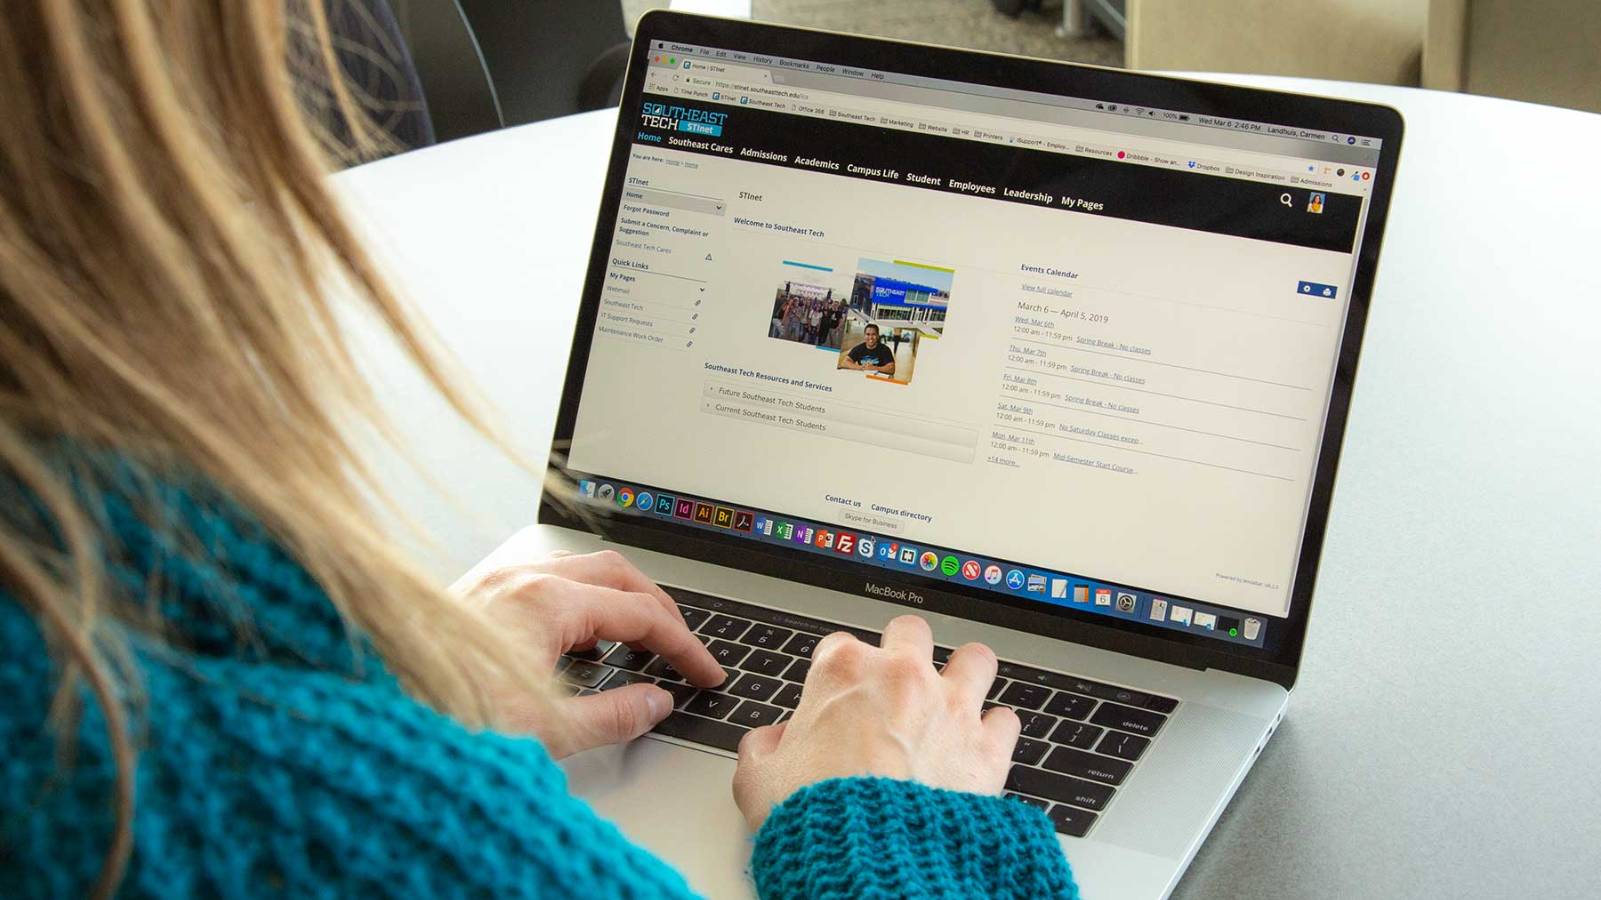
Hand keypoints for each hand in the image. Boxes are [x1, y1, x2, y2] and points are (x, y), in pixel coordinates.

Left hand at [451, 533, 723, 757]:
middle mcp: (522, 578)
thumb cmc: (442, 716)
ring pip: (582, 570)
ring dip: (620, 599)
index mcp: (547, 602)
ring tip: (639, 641)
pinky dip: (581, 601)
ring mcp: (496, 579)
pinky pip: (547, 579)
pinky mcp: (477, 592)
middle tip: (681, 648)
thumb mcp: (544, 731)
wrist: (372, 714)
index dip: (683, 644)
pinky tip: (578, 640)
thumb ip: (612, 716)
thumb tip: (655, 703)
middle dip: (659, 609)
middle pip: (618, 573)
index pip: (641, 613)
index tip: (704, 671)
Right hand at [731, 615, 1018, 830]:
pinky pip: (1006, 720)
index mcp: (843, 672)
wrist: (866, 859)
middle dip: (905, 652)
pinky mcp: (986, 749)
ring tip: (953, 699)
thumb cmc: (814, 816)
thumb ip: (764, 748)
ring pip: (975, 660)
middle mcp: (902, 677)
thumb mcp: (757, 780)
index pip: (840, 646)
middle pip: (911, 632)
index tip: (839, 699)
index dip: (838, 674)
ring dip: (965, 676)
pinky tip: (979, 748)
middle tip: (897, 686)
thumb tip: (772, 742)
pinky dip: (995, 733)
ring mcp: (950, 708)